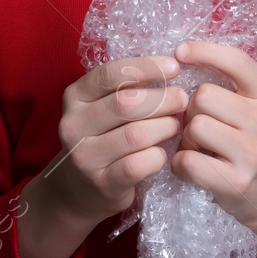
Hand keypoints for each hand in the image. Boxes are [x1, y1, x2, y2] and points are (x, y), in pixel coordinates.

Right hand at [43, 53, 190, 229]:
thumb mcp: (103, 107)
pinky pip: (138, 165)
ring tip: (176, 125)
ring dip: (164, 127)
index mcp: (75, 97)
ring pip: (135, 134)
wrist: (80, 190)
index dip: (146, 67)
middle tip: (183, 99)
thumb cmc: (103, 138)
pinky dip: (158, 157)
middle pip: (125, 103)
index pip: (110, 74)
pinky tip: (164, 153)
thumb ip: (127, 88)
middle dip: (162, 99)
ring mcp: (84, 156)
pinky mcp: (101, 183)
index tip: (174, 67)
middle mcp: (74, 125)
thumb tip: (171, 68)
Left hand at [169, 41, 256, 239]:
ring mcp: (254, 154)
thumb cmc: (250, 144)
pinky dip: (180, 164)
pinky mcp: (237, 182)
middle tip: (200, 126)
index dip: (205, 50)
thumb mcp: (252, 109)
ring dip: (186, 138)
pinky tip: (191, 167)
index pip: (237, 61)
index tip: (180, 51)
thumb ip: (228, 85)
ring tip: (198, 148)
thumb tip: (179, 56)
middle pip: (204, 95)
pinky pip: (188, 160)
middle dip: (191, 109)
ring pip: (195, 126)